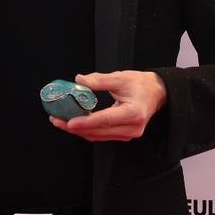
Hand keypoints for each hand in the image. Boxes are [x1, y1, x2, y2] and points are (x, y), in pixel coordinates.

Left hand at [49, 70, 167, 141]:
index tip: (68, 122)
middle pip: (98, 131)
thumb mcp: (121, 77)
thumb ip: (99, 80)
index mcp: (133, 113)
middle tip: (56, 119)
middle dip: (75, 127)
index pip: (105, 120)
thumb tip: (79, 80)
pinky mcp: (123, 135)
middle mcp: (131, 128)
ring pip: (98, 136)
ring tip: (60, 121)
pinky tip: (74, 123)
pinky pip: (102, 135)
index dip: (85, 122)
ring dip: (78, 130)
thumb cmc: (141, 85)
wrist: (157, 93)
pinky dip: (87, 130)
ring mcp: (128, 134)